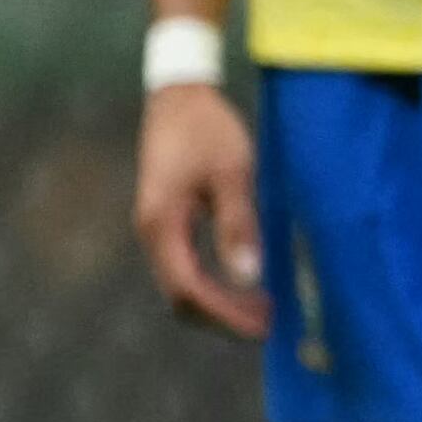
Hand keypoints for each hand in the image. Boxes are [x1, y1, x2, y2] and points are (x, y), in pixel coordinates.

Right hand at [135, 76, 265, 338]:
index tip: (264, 325)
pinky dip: (214, 285)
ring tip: (263, 308)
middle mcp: (152, 233)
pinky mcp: (166, 223)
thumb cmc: (208, 130)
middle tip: (269, 325)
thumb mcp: (231, 174)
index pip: (188, 290)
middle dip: (223, 318)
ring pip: (181, 286)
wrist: (178, 96)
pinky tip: (245, 282)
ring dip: (220, 303)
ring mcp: (156, 229)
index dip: (225, 314)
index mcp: (163, 224)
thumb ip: (238, 225)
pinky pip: (185, 269)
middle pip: (180, 297)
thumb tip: (249, 278)